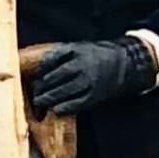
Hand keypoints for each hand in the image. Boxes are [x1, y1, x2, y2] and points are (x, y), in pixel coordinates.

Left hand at [28, 37, 154, 117]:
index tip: (34, 75)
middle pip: (56, 77)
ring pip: (64, 91)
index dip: (41, 69)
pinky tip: (56, 110)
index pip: (52, 59)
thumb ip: (61, 55)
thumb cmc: (96, 55)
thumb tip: (39, 68)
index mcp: (77, 50)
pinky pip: (77, 103)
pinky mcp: (95, 94)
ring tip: (40, 101)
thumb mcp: (79, 47)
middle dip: (42, 86)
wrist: (124, 63)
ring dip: (50, 98)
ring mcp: (89, 80)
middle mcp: (82, 65)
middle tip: (34, 92)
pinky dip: (65, 107)